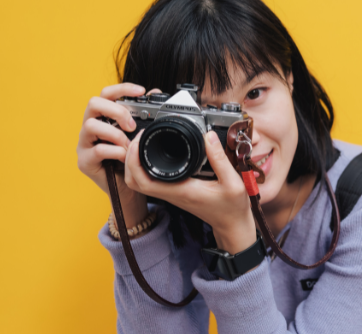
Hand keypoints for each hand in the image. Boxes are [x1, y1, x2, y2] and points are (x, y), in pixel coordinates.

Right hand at [76, 82, 149, 227]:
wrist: (127, 189)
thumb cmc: (131, 159)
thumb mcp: (139, 135)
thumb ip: (144, 114)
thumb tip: (155, 92)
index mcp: (102, 117)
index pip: (106, 93)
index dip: (122, 88)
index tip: (141, 91)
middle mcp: (90, 126)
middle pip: (93, 103)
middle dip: (116, 111)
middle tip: (131, 124)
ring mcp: (84, 143)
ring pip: (91, 125)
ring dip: (115, 133)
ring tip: (128, 144)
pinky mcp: (84, 161)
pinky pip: (98, 150)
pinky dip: (115, 152)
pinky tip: (124, 156)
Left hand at [124, 130, 257, 254]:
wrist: (232, 224)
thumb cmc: (232, 208)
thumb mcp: (232, 182)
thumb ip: (220, 159)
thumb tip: (209, 136)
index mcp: (180, 191)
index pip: (143, 180)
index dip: (134, 159)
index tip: (141, 138)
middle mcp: (171, 193)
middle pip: (134, 180)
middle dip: (129, 158)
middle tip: (139, 137)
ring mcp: (171, 194)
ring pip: (140, 181)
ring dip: (134, 163)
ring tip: (143, 142)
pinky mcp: (175, 192)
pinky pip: (151, 180)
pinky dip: (145, 167)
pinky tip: (154, 152)